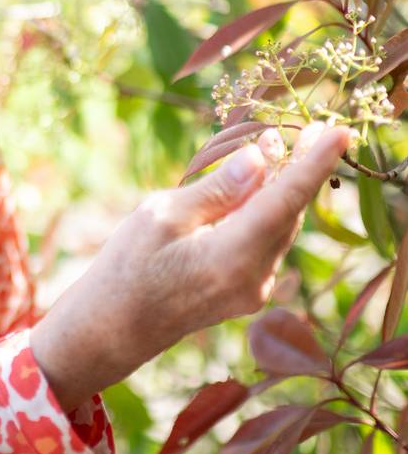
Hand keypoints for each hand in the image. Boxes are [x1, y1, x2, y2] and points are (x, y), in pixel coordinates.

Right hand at [30, 121, 351, 413]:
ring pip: (279, 226)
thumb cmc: (126, 267)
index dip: (314, 163)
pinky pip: (266, 241)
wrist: (111, 327)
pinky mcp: (245, 291)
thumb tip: (261, 158)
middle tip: (305, 125)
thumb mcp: (162, 215)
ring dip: (279, 187)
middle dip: (297, 169)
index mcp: (232, 257)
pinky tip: (253, 186)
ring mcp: (253, 290)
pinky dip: (265, 209)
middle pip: (288, 212)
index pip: (286, 201)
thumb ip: (216, 189)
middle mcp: (254, 278)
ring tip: (273, 145)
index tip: (341, 131)